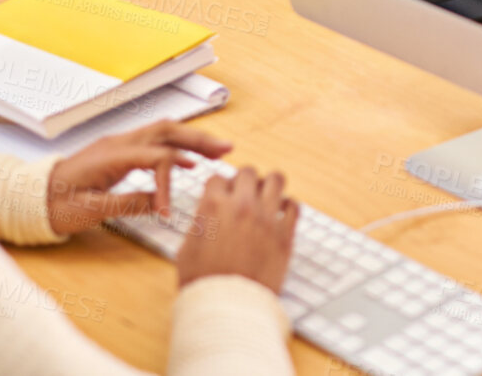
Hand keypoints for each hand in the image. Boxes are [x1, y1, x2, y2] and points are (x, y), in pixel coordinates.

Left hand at [46, 121, 231, 235]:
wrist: (30, 198)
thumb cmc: (54, 206)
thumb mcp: (89, 211)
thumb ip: (127, 203)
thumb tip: (158, 202)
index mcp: (112, 155)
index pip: (156, 158)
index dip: (169, 183)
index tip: (167, 211)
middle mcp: (118, 143)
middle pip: (167, 131)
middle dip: (199, 140)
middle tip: (226, 150)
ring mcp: (119, 145)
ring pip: (163, 133)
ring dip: (192, 140)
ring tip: (218, 151)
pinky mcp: (118, 152)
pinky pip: (154, 142)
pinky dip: (176, 147)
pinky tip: (189, 159)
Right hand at [175, 165, 299, 294]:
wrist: (227, 308)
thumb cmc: (202, 282)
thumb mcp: (187, 248)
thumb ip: (200, 222)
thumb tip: (208, 212)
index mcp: (213, 206)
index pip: (218, 177)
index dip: (218, 189)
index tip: (221, 198)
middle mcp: (241, 206)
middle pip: (248, 172)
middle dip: (243, 182)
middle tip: (244, 198)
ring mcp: (266, 218)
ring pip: (276, 179)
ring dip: (269, 186)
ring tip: (266, 200)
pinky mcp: (285, 235)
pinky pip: (294, 205)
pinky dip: (287, 207)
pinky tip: (280, 216)